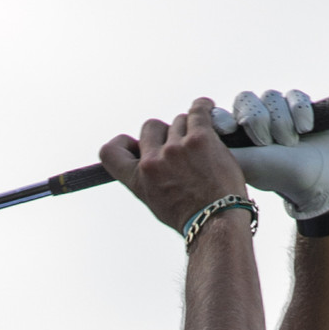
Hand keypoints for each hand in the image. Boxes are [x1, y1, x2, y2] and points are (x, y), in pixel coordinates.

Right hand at [100, 98, 249, 233]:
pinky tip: (207, 108)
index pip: (110, 152)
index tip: (137, 142)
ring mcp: (176, 148)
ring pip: (178, 121)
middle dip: (165, 133)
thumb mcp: (157, 201)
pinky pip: (198, 111)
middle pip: (151, 126)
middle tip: (181, 146)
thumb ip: (149, 177)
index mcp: (138, 179)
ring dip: (189, 129)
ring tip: (203, 146)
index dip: (124, 142)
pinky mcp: (199, 138)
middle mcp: (153, 161)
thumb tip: (148, 155)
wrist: (218, 222)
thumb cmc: (191, 216)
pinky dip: (203, 107)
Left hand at [223, 90, 328, 225]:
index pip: (223, 113)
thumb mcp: (247, 164)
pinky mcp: (302, 108)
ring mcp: (280, 114)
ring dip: (281, 119)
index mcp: (238, 138)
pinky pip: (294, 95)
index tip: (230, 128)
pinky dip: (300, 111)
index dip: (225, 116)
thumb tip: (194, 143)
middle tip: (266, 143)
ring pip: (270, 97)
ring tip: (290, 142)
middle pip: (246, 100)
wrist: (322, 180)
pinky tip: (306, 130)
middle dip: (258, 120)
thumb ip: (223, 150)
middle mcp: (257, 124)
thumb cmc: (281, 175)